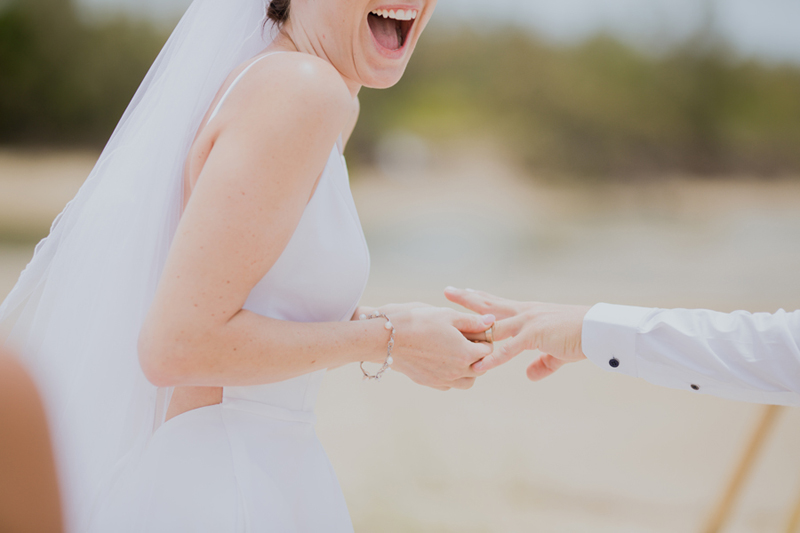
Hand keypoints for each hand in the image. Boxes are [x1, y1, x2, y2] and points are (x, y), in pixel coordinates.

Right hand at [375, 305, 495, 390]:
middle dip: (478, 354)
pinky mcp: (429, 383)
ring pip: (467, 381)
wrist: (385, 337)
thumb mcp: (447, 315)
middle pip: (481, 367)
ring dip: (468, 370)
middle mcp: (457, 371)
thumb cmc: (417, 322)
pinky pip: (449, 385)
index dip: (484, 338)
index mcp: (465, 353)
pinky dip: (452, 376)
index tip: (474, 329)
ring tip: (458, 353)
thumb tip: (491, 321)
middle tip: (467, 339)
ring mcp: (442, 380)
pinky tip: (443, 361)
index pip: (488, 350)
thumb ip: (472, 321)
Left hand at [445, 287, 589, 380]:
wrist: (599, 330)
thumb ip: (541, 363)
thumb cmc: (580, 338)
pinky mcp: (534, 335)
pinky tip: (480, 367)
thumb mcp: (557, 352)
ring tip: (450, 322)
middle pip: (489, 305)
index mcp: (529, 314)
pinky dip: (493, 359)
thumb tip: (529, 375)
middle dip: (467, 298)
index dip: (482, 298)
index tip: (465, 292)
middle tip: (447, 291)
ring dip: (471, 326)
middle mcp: (524, 313)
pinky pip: (508, 349)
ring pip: (492, 323)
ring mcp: (527, 322)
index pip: (499, 303)